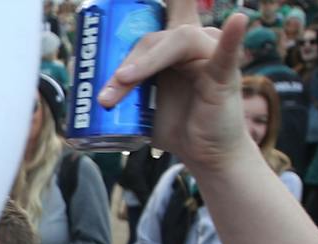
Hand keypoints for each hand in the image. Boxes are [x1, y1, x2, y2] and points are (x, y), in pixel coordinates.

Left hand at [97, 3, 254, 173]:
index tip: (119, 1)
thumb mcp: (139, 103)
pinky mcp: (225, 75)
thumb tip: (79, 86)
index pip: (165, 7)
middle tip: (104, 97)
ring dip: (144, 64)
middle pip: (152, 38)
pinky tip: (237, 21)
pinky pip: (226, 53)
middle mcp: (194, 41)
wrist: (204, 154)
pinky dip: (231, 38)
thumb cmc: (174, 123)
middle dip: (124, 65)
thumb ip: (117, 88)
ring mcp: (210, 54)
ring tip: (122, 83)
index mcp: (173, 43)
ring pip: (174, 42)